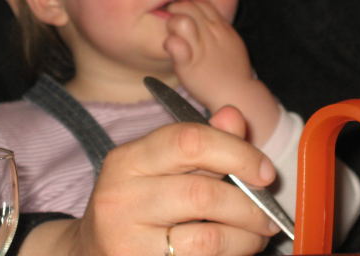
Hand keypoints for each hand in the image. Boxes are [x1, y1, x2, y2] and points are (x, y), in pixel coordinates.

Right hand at [21, 107, 279, 255]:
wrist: (92, 250)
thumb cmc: (138, 203)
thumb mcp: (160, 166)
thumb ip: (201, 141)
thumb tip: (234, 116)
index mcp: (128, 159)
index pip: (189, 141)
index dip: (237, 154)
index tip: (265, 172)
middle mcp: (121, 197)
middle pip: (202, 193)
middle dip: (249, 205)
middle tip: (268, 213)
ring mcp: (127, 240)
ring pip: (208, 238)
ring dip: (246, 238)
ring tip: (256, 235)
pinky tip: (235, 250)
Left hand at [164, 0, 279, 146]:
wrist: (237, 94)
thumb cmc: (233, 72)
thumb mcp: (232, 42)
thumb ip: (219, 29)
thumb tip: (206, 19)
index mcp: (222, 28)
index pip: (202, 4)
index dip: (189, 5)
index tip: (183, 13)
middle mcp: (211, 34)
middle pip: (189, 7)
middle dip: (176, 11)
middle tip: (173, 24)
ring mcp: (200, 49)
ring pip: (181, 21)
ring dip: (172, 24)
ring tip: (173, 35)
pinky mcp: (189, 64)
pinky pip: (175, 45)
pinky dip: (170, 43)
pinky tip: (172, 48)